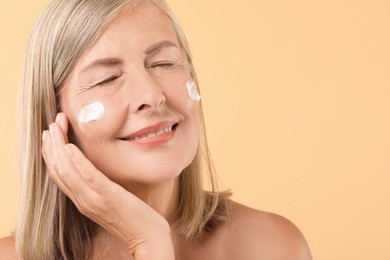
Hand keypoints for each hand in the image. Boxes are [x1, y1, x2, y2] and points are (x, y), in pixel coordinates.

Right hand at [41, 113, 174, 258]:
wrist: (147, 236)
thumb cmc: (132, 216)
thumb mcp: (110, 198)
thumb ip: (99, 186)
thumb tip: (94, 169)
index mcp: (82, 199)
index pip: (58, 174)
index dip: (50, 153)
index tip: (50, 133)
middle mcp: (83, 200)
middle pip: (57, 170)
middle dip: (51, 145)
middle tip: (52, 123)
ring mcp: (93, 199)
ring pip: (66, 171)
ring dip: (58, 147)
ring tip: (56, 127)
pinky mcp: (107, 197)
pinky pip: (87, 177)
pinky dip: (76, 161)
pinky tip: (70, 147)